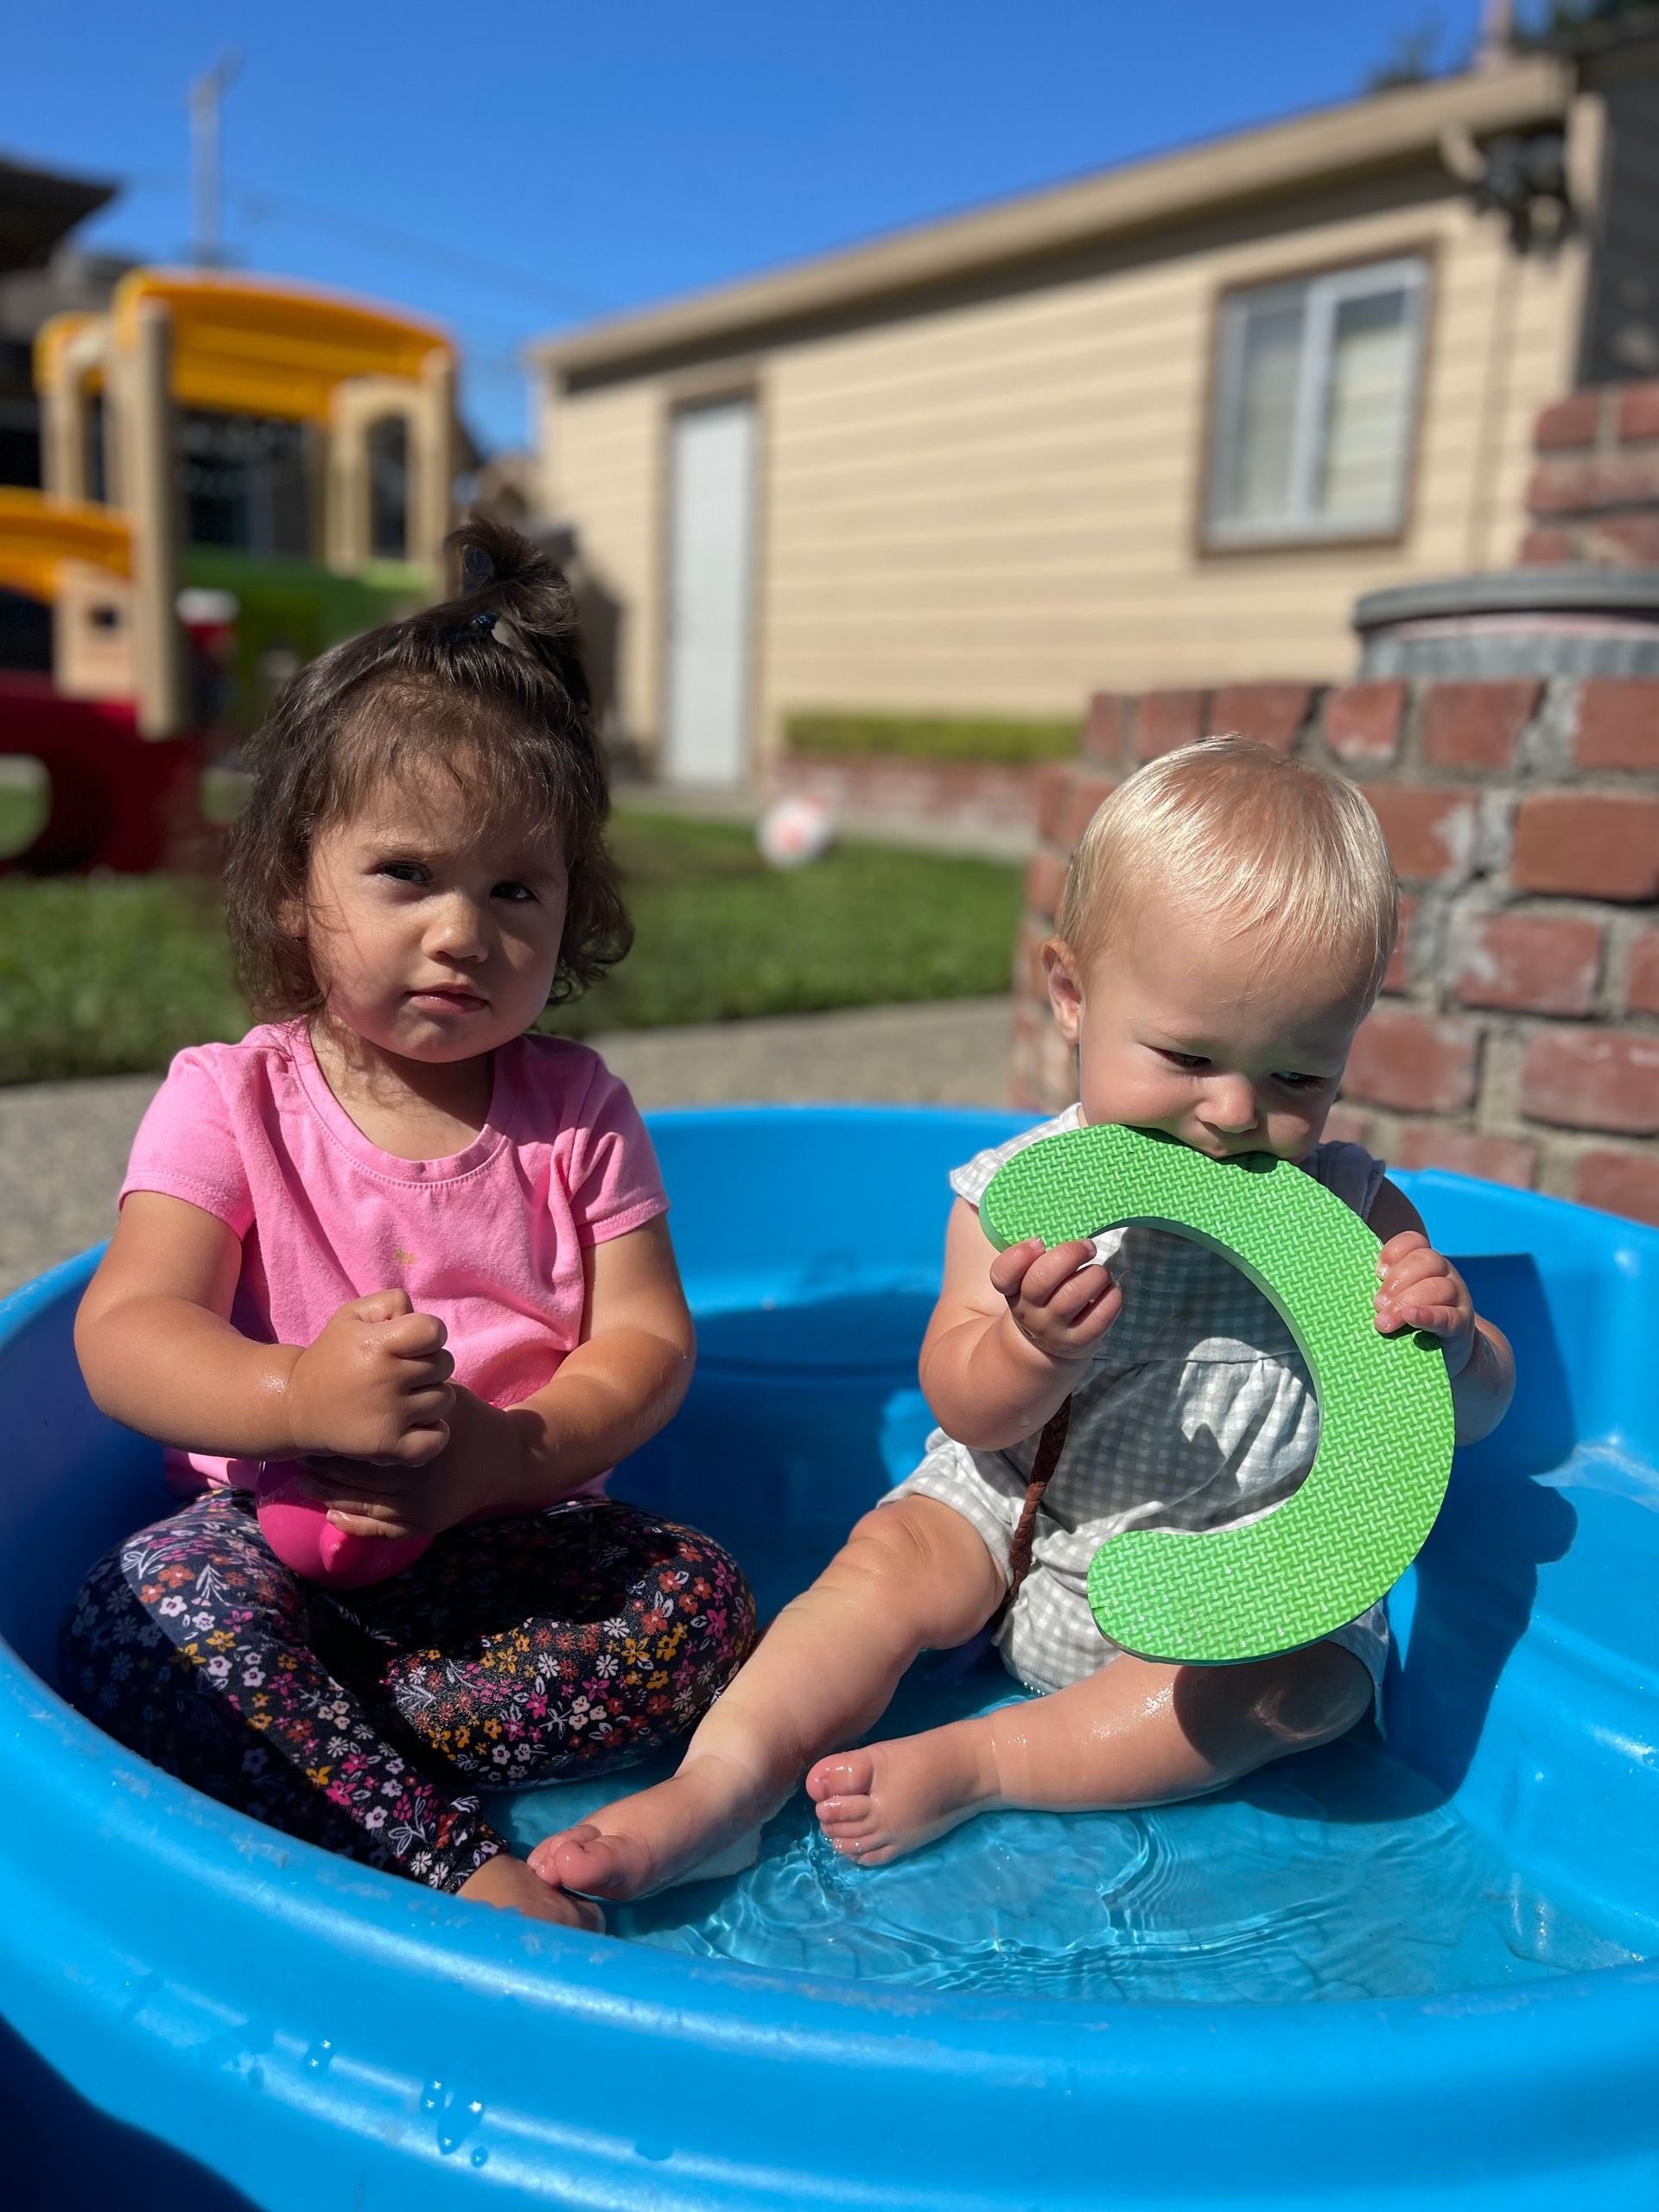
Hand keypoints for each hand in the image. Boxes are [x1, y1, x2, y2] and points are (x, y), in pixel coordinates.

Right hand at [284, 1289, 453, 1464]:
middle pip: (445, 1365)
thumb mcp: (352, 1315)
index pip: (435, 1331)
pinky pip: (437, 1439)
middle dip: (430, 1363)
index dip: (430, 1333)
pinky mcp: (388, 1446)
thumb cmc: (333, 1355)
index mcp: (377, 1344)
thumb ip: (391, 1302)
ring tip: (405, 1395)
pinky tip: (415, 1422)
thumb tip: (420, 1319)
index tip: (414, 1342)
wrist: (297, 1405)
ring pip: (444, 1399)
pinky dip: (434, 1432)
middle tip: (405, 1371)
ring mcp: (388, 1416)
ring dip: (430, 1396)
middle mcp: (385, 1379)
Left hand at [304, 1384, 504, 1539]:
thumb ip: (411, 1390)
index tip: (314, 1430)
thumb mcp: (444, 1396)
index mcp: (416, 1445)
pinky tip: (332, 1513)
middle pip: (355, 1477)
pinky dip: (353, 1523)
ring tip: (305, 1482)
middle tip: (300, 1458)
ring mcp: (419, 1507)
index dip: (332, 1441)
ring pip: (362, 1505)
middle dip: (323, 1468)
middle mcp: (415, 1480)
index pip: (361, 1447)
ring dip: (329, 1495)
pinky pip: (380, 1530)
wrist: (505, 1458)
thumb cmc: (469, 1420)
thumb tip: (370, 1372)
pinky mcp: (424, 1524)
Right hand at [991, 1236, 1122, 1366]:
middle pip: (1041, 1279)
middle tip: (1087, 1247)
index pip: (1002, 1274)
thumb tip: (1054, 1218)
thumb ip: (1036, 1256)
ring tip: (1100, 1272)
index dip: (1018, 1255)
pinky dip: (1111, 1297)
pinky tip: (1110, 1289)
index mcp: (1013, 1290)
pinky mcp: (1078, 1341)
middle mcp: (1029, 1311)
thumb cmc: (1043, 1297)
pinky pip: (1099, 1317)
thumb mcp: (1029, 1279)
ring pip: (1073, 1294)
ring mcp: (1053, 1329)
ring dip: (1095, 1274)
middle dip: (1069, 1254)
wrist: (1046, 1343)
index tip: (1038, 1241)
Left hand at [1374, 1231, 1476, 1375]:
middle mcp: (1444, 1274)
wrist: (1447, 1356)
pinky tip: (1412, 1317)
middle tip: (1376, 1304)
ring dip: (1406, 1301)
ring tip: (1383, 1322)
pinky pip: (1448, 1315)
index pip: (1414, 1242)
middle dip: (1397, 1281)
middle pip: (1426, 1261)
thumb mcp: (1396, 1300)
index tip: (1376, 1272)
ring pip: (1438, 1287)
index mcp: (1424, 1263)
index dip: (1394, 1251)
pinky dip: (1429, 1315)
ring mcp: (1457, 1298)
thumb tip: (1342, 1290)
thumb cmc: (1411, 1323)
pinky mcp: (1462, 1325)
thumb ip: (1382, 1289)